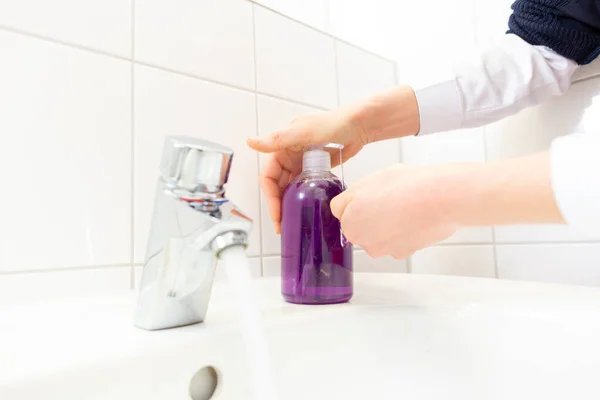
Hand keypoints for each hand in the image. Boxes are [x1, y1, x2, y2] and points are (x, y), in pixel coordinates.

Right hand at [247, 106, 367, 233]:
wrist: (358, 126)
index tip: (277, 214)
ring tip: (291, 221)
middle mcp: (288, 156)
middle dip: (277, 205)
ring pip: (288, 187)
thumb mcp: (303, 132)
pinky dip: (300, 198)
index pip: (269, 176)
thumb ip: (278, 139)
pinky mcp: (314, 169)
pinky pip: (302, 186)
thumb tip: (250, 142)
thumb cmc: (332, 124)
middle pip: (277, 185)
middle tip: (282, 225)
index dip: (270, 197)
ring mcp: (301, 163)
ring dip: (288, 204)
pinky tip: (304, 210)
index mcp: (281, 147)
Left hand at [330, 152, 563, 259]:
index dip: (356, 199)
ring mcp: (385, 249)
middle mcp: (364, 242)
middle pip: (360, 225)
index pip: (341, 211)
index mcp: (350, 223)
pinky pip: (397, 240)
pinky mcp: (405, 252)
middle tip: (389, 198)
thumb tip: (344, 206)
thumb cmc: (408, 186)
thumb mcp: (369, 180)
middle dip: (369, 214)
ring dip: (387, 223)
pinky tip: (413, 217)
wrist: (442, 198)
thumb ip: (350, 197)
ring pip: (379, 233)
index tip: (369, 194)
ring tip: (404, 205)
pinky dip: (403, 231)